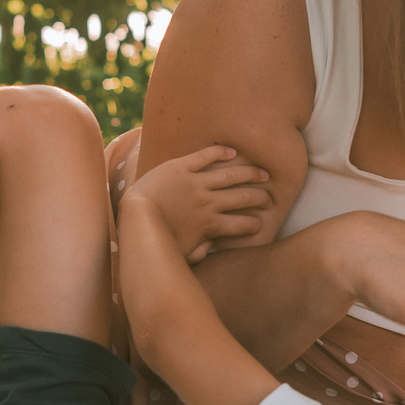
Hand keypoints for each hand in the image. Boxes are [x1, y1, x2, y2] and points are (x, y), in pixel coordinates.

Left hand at [122, 146, 272, 262]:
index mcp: (209, 224)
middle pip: (242, 198)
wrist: (135, 215)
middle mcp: (207, 202)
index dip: (254, 225)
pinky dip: (220, 152)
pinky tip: (233, 152)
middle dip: (260, 198)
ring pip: (230, 175)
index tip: (260, 224)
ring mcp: (195, 182)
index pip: (241, 225)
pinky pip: (205, 156)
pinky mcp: (181, 167)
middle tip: (269, 198)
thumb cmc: (155, 238)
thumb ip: (198, 252)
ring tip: (263, 173)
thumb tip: (210, 249)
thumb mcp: (179, 252)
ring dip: (250, 173)